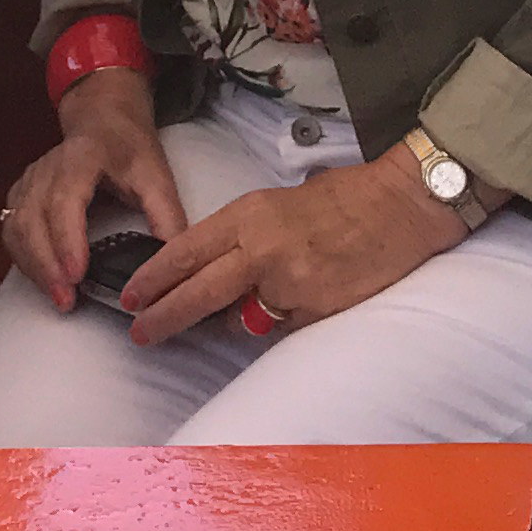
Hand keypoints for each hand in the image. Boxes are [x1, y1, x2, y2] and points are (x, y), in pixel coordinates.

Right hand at [1, 67, 188, 308]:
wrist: (103, 119)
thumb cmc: (129, 146)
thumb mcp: (156, 175)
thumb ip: (167, 217)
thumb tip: (173, 264)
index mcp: (81, 158)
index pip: (65, 200)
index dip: (67, 239)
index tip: (77, 275)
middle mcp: (46, 168)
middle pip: (33, 219)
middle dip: (47, 265)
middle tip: (67, 300)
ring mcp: (28, 180)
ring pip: (16, 228)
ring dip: (33, 267)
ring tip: (59, 297)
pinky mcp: (19, 194)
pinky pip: (11, 230)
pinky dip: (23, 259)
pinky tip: (43, 279)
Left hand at [123, 142, 468, 344]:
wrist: (400, 206)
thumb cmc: (344, 198)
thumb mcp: (279, 203)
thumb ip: (244, 237)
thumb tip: (216, 272)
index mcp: (249, 215)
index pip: (186, 251)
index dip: (153, 278)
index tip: (131, 297)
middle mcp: (262, 249)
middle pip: (197, 293)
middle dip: (163, 317)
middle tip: (140, 332)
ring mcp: (289, 284)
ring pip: (239, 319)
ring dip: (229, 322)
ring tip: (233, 315)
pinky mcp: (315, 309)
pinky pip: (279, 327)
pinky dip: (274, 322)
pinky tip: (289, 305)